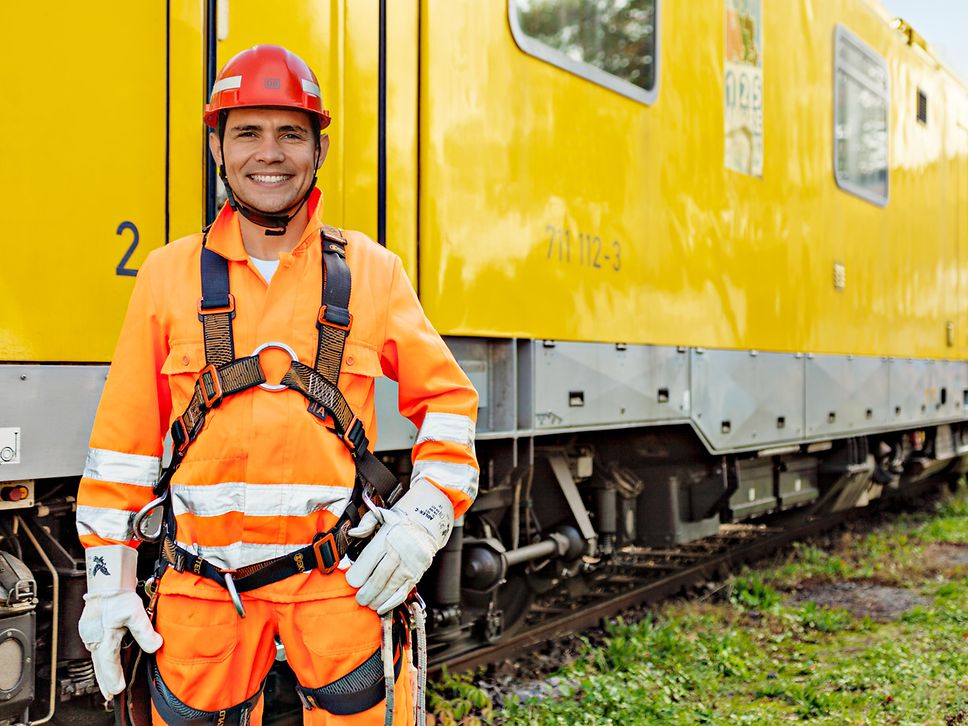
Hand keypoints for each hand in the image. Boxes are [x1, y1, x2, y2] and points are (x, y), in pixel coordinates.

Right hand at [77, 545, 162, 699]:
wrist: (106, 580)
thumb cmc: (118, 595)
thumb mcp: (134, 613)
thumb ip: (144, 631)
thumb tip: (156, 645)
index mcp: (104, 637)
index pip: (109, 662)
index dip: (113, 677)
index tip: (117, 690)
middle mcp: (94, 638)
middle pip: (99, 664)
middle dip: (105, 681)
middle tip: (109, 695)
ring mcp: (90, 633)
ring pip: (96, 657)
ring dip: (102, 671)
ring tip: (106, 684)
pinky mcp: (91, 628)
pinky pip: (96, 648)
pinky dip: (100, 659)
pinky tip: (104, 662)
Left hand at [345, 480, 453, 613]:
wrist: (425, 525)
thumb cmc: (399, 523)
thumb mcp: (381, 515)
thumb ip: (365, 523)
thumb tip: (353, 533)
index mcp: (387, 536)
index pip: (368, 561)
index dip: (357, 575)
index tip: (351, 582)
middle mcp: (400, 551)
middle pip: (379, 577)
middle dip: (366, 592)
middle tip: (359, 599)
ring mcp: (410, 564)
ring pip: (391, 587)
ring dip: (378, 599)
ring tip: (369, 603)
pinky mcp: (417, 574)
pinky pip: (403, 592)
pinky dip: (392, 602)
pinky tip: (382, 608)